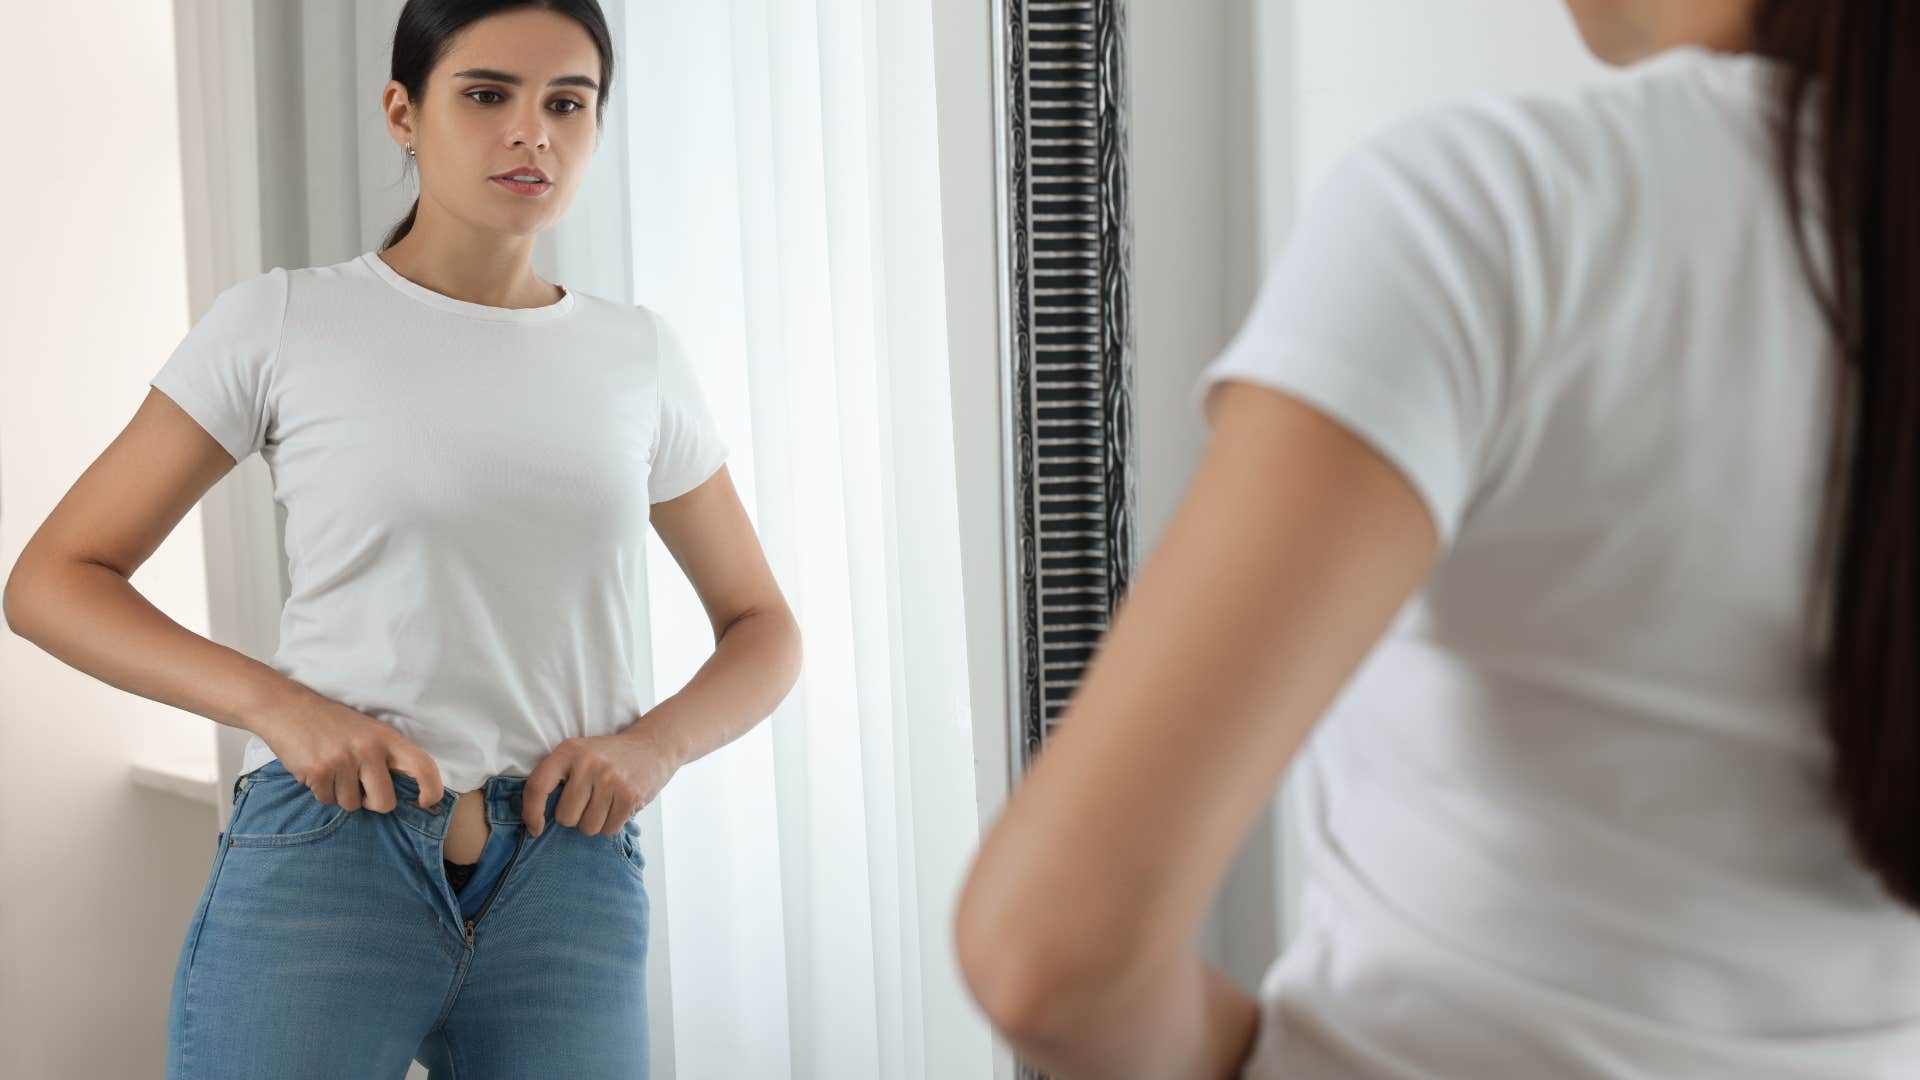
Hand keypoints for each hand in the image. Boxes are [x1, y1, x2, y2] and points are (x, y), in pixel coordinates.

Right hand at [252, 688, 445, 812]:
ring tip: (333, 769)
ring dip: (342, 794)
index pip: (423, 767)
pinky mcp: (319, 772)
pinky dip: (322, 791)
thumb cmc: (332, 723)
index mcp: (387, 738)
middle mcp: (369, 749)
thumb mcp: (368, 730)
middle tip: (359, 786)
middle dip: (372, 802)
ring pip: (352, 805)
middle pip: (384, 803)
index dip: (431, 790)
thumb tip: (407, 791)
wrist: (287, 708)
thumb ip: (387, 756)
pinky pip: (328, 800)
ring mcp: (344, 761)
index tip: (424, 802)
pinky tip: (317, 770)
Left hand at [522, 730, 680, 837]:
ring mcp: (610, 779)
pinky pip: (608, 829)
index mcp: (569, 751)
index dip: (531, 812)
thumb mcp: (579, 753)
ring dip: (595, 822)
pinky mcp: (629, 795)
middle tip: (590, 800)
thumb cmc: (608, 757)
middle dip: (575, 816)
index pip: (537, 786)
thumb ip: (557, 778)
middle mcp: (588, 763)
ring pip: (587, 827)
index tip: (536, 828)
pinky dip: (612, 824)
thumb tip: (535, 821)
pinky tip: (619, 805)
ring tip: (606, 802)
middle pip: (565, 817)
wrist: (652, 746)